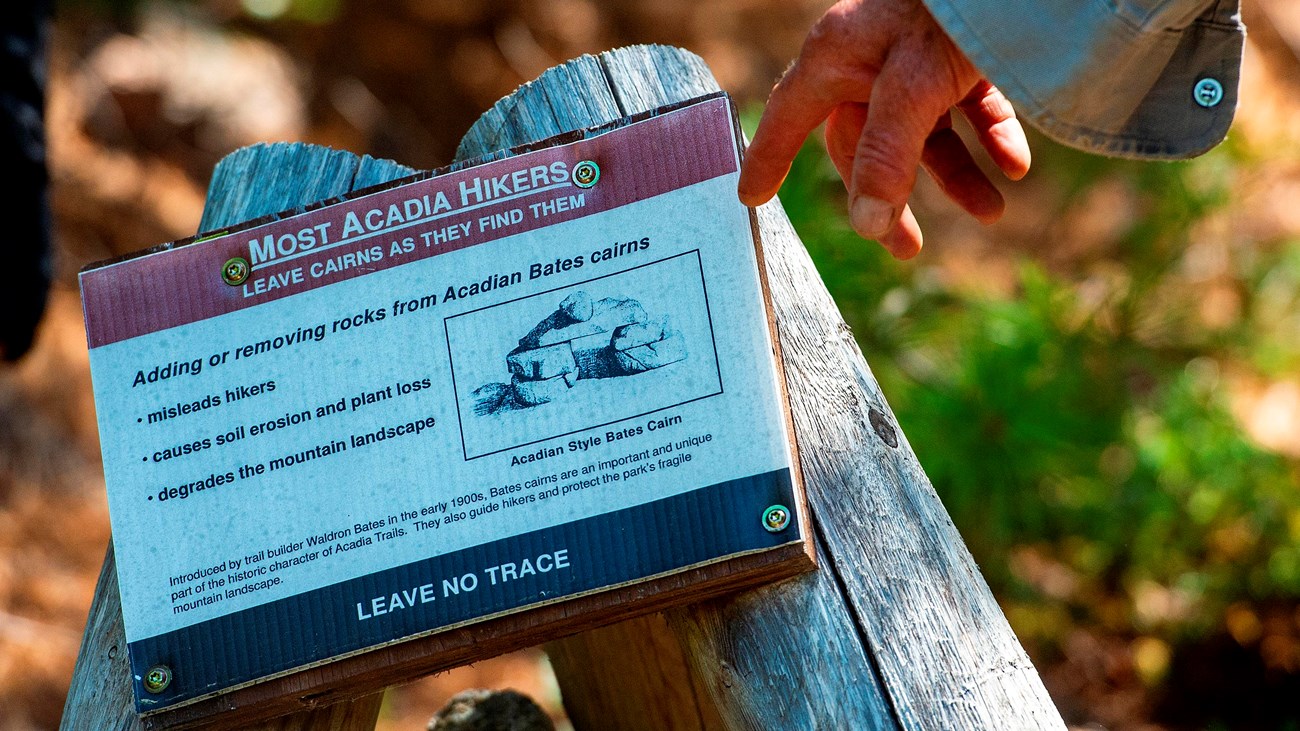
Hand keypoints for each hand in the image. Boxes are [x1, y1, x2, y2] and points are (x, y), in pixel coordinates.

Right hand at [737, 0, 1030, 258]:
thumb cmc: (952, 11)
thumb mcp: (913, 89)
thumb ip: (886, 156)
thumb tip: (867, 224)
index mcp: (837, 60)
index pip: (789, 120)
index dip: (768, 160)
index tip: (751, 198)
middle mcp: (870, 61)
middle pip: (865, 145)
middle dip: (893, 198)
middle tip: (907, 248)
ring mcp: (916, 58)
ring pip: (925, 132)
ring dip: (958, 175)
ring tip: (992, 211)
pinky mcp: (962, 55)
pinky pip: (968, 106)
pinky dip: (991, 136)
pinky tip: (1015, 165)